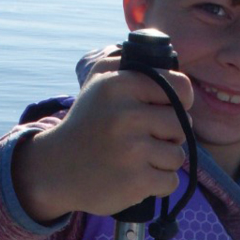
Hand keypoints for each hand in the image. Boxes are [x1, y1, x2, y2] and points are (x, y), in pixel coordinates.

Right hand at [12, 60, 192, 223]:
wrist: (57, 169)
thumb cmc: (88, 123)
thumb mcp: (99, 81)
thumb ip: (129, 62)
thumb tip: (165, 55)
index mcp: (120, 85)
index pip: (181, 87)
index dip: (182, 100)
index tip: (170, 109)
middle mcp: (126, 115)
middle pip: (182, 124)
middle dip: (170, 134)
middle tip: (146, 138)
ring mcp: (131, 150)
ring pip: (177, 156)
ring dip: (163, 160)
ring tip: (138, 158)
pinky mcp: (135, 181)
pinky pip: (170, 182)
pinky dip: (158, 184)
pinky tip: (138, 177)